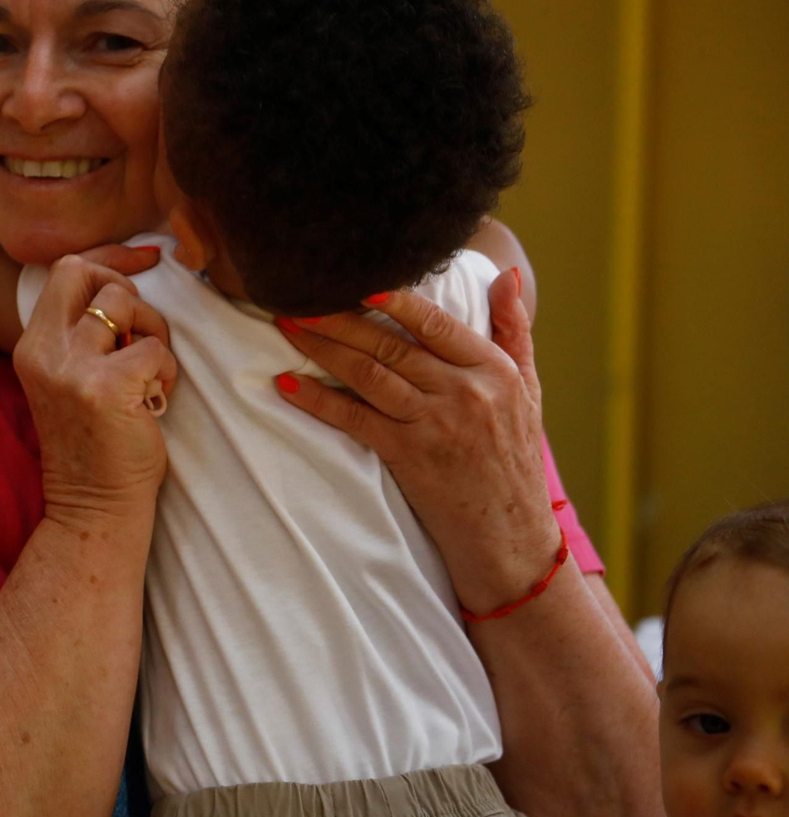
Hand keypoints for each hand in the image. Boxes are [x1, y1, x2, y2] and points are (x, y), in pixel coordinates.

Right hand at [13, 256, 177, 531]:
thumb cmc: (94, 441)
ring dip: (151, 329)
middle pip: (86, 272)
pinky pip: (154, 347)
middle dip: (124, 291)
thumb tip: (121, 288)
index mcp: (32, 344)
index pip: (66, 270)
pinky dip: (165, 368)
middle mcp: (44, 350)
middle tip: (138, 333)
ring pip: (123, 302)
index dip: (107, 263)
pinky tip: (156, 396)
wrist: (93, 506)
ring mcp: (72, 368)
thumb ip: (81, 333)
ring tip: (150, 369)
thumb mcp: (69, 377)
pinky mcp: (107, 388)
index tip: (139, 270)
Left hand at [273, 269, 559, 614]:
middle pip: (390, 344)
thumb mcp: (529, 390)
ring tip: (287, 325)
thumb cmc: (515, 461)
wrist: (512, 540)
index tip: (351, 278)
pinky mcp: (410, 457)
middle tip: (297, 296)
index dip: (391, 297)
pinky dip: (317, 399)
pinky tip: (287, 384)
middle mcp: (465, 391)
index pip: (433, 322)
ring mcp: (436, 424)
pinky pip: (354, 419)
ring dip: (321, 348)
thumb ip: (515, 331)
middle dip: (338, 317)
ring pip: (368, 374)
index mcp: (494, 370)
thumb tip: (505, 276)